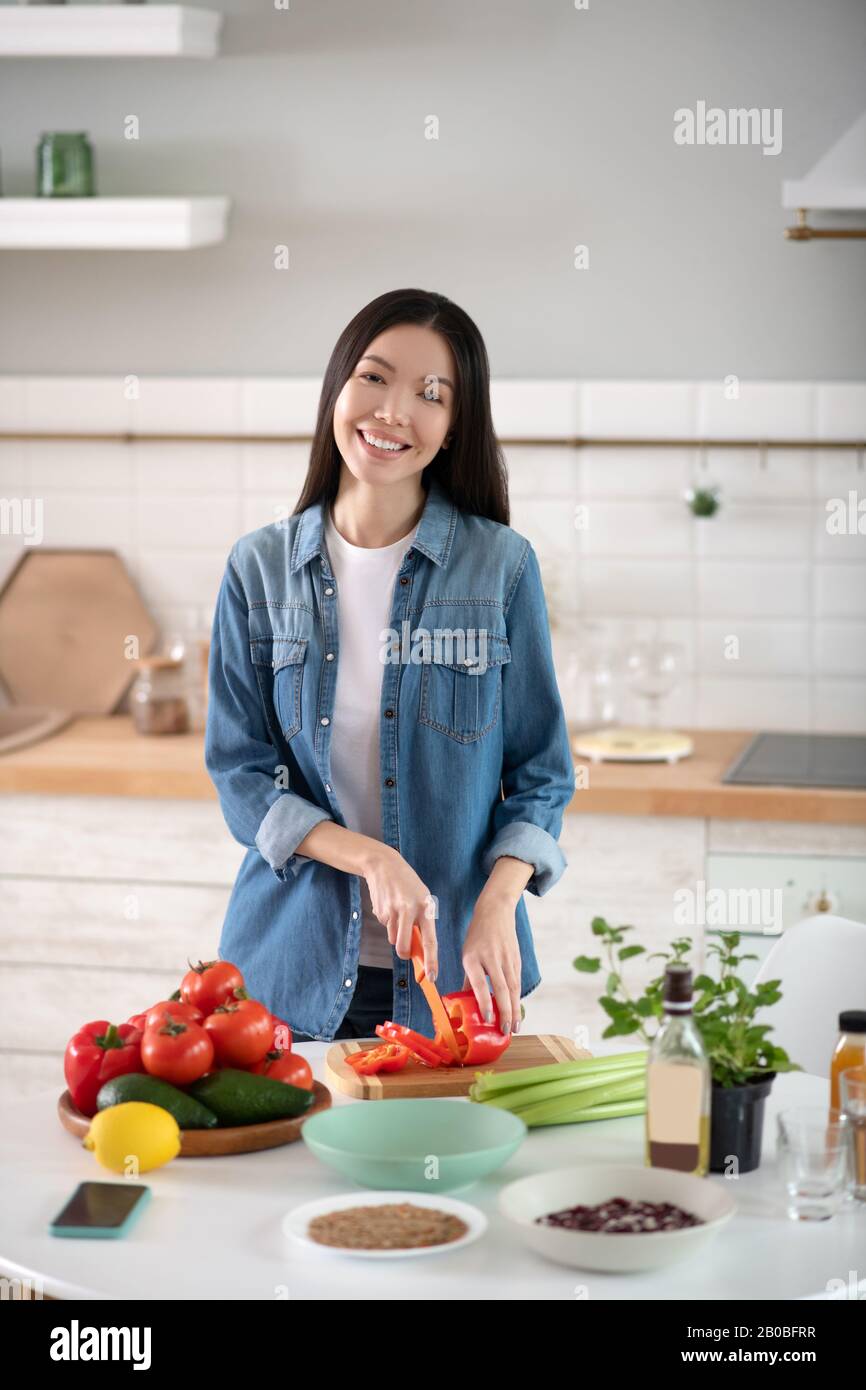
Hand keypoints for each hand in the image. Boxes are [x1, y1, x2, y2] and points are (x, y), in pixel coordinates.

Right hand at [362, 844, 437, 978]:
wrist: (384, 865)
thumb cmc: (408, 885)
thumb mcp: (422, 899)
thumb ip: (423, 922)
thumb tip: (419, 949)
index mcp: (425, 908)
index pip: (430, 941)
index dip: (431, 961)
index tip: (432, 977)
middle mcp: (410, 911)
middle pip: (404, 947)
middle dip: (404, 953)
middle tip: (405, 950)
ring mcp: (393, 911)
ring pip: (393, 939)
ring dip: (395, 934)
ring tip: (398, 913)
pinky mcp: (380, 911)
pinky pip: (385, 927)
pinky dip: (388, 922)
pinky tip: (389, 905)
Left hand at [461, 886, 521, 1034]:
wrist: (496, 911)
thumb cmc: (477, 935)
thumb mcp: (467, 953)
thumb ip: (469, 978)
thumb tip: (465, 1000)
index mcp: (473, 958)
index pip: (481, 983)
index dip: (485, 1001)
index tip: (487, 1017)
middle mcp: (491, 959)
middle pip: (501, 989)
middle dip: (505, 1012)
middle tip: (506, 1031)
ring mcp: (506, 959)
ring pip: (513, 988)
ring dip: (515, 1009)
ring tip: (515, 1027)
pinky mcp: (516, 959)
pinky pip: (517, 982)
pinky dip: (517, 998)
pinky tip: (517, 1011)